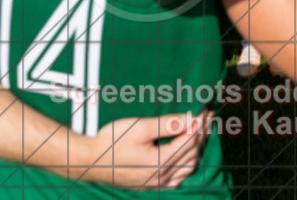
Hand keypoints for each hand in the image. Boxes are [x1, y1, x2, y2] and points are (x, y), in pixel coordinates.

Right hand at [79, 110, 211, 188]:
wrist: (88, 161)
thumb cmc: (111, 141)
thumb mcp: (140, 127)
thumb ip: (167, 124)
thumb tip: (191, 119)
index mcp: (160, 162)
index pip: (189, 141)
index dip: (199, 125)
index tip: (206, 111)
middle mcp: (161, 177)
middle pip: (191, 154)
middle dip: (201, 134)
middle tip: (207, 117)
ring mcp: (156, 184)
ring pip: (188, 167)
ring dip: (196, 149)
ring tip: (200, 131)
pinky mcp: (150, 186)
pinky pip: (178, 177)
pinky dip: (187, 163)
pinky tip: (187, 154)